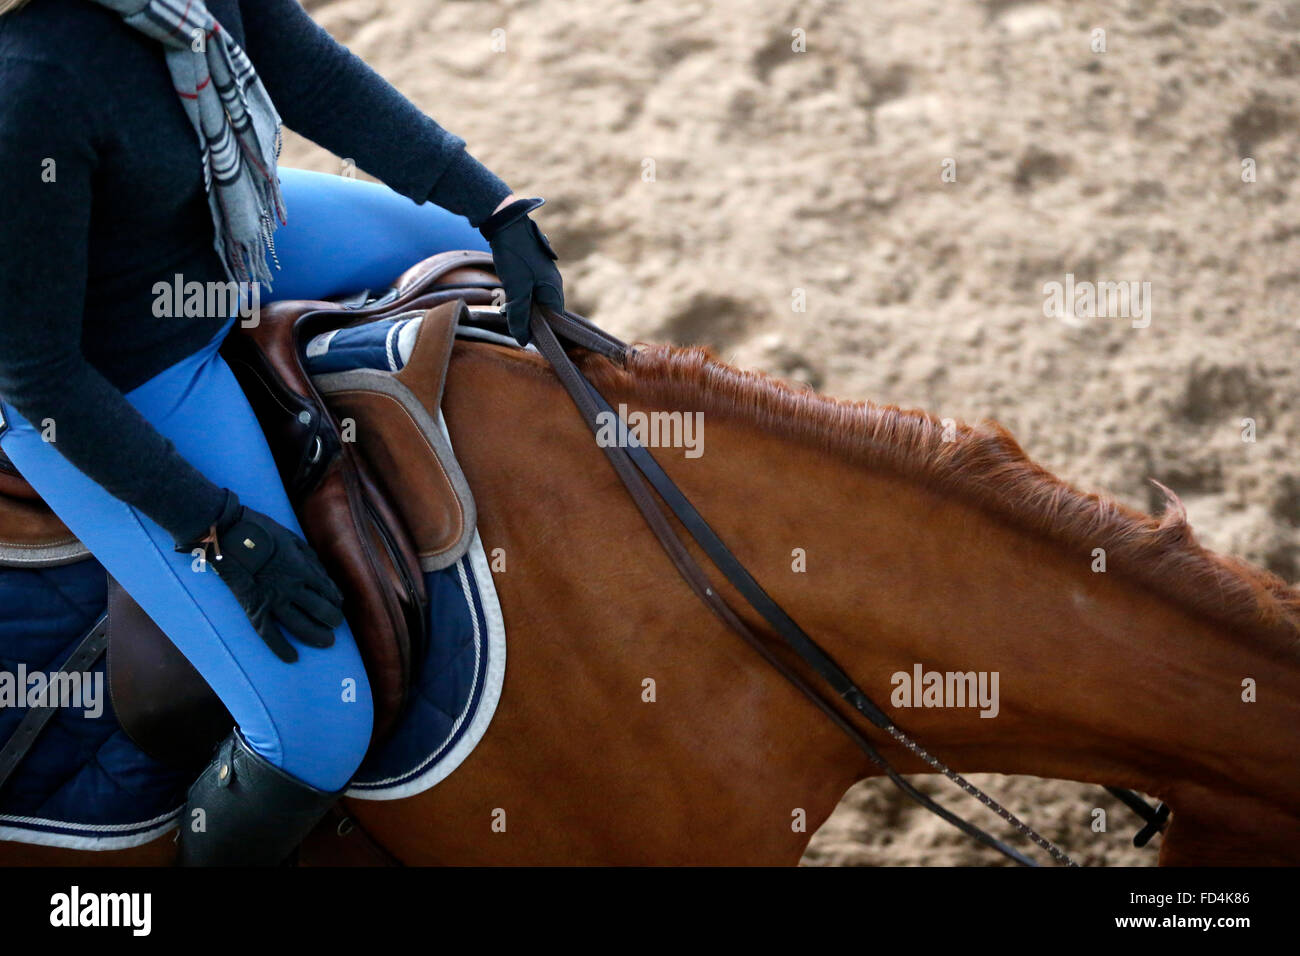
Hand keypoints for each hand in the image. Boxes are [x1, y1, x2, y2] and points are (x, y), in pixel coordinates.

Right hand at [180, 490, 343, 662]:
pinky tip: (292, 658)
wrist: (229, 534)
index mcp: (304, 569)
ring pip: (300, 625)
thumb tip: (326, 578)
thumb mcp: (294, 540)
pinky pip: (269, 634)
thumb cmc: (262, 532)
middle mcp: (292, 588)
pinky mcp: (254, 608)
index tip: (339, 605)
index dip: (336, 600)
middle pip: (320, 610)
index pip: (328, 591)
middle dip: (332, 620)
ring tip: (327, 642)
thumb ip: (311, 560)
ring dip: (316, 636)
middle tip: (336, 626)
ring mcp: (273, 600)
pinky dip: (281, 648)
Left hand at [478, 196, 564, 344]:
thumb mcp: (516, 289)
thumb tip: (523, 340)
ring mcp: (542, 278)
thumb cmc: (515, 256)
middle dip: (528, 320)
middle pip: (544, 313)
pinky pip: (528, 293)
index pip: (554, 321)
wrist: (506, 224)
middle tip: (511, 324)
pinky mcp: (532, 272)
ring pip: (534, 303)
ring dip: (520, 310)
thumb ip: (520, 315)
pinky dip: (518, 299)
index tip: (526, 339)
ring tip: (504, 310)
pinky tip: (505, 300)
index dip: (542, 332)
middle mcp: (552, 285)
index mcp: (554, 291)